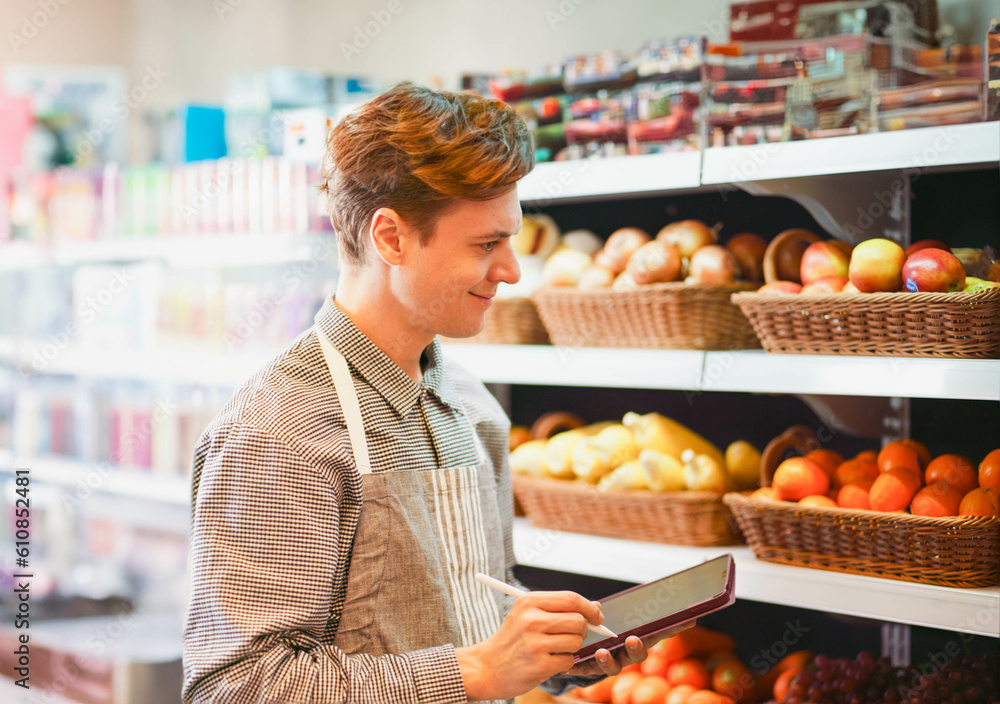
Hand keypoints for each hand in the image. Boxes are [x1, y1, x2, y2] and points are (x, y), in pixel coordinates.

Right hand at [455, 590, 604, 701]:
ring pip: (576, 641)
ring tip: (554, 648)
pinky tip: (548, 661)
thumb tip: (596, 607)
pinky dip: (564, 662)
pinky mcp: (539, 665)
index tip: (597, 615)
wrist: (487, 667)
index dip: (588, 608)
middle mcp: (531, 620)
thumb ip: (560, 608)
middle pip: (578, 620)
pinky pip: (569, 660)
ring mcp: (535, 643)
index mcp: (528, 602)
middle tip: (571, 635)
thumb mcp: (528, 615)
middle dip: (582, 629)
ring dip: (572, 647)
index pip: (571, 599)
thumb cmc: (513, 639)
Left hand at [562, 620, 695, 678]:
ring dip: (608, 660)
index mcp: (634, 638)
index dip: (672, 628)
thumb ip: (596, 612)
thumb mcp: (598, 617)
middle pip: (638, 654)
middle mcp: (625, 654)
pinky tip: (573, 664)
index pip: (656, 633)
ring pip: (614, 667)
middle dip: (636, 647)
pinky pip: (587, 671)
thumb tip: (597, 607)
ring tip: (601, 652)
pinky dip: (580, 667)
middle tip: (633, 639)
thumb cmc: (596, 631)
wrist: (574, 652)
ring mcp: (610, 664)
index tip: (687, 620)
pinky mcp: (589, 671)